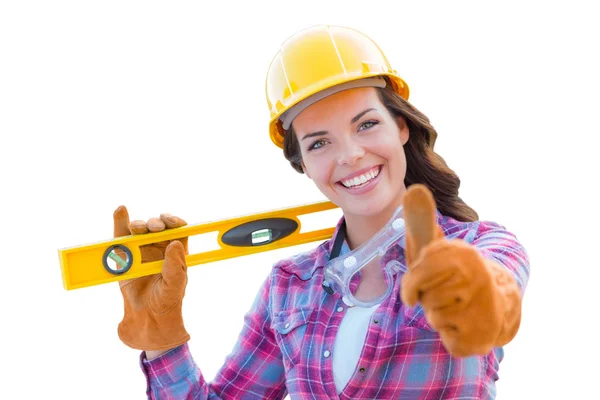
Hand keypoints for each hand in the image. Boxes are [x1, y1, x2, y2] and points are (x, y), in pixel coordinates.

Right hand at [113, 205, 190, 351]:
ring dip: (138, 224)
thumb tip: (175, 243)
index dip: (176, 222)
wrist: (145, 322)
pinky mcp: (123, 258)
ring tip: (137, 228)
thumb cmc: (165, 304)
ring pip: (139, 230)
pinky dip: (119, 223)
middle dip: (156, 223)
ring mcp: (140, 252)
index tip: (172, 222)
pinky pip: (121, 237)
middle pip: (158, 228)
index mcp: (177, 254)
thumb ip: (175, 267)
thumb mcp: (174, 287)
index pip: (179, 231)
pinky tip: (120, 211)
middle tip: (154, 228)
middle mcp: (160, 250)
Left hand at [400, 184, 521, 356]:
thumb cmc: (454, 275)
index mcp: (464, 256)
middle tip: (444, 294)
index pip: (421, 273)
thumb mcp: (435, 248)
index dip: (413, 283)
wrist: (497, 305)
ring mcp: (485, 308)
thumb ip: (421, 222)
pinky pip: (449, 340)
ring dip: (439, 316)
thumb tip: (414, 189)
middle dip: (428, 298)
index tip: (417, 286)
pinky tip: (465, 325)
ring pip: (436, 318)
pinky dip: (451, 336)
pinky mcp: (486, 335)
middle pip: (427, 297)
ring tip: (456, 308)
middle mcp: (479, 279)